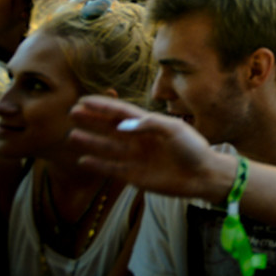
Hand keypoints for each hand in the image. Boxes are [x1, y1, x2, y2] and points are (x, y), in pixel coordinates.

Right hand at [69, 96, 223, 200]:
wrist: (203, 175)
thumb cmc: (192, 148)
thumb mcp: (175, 130)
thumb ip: (150, 124)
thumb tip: (123, 124)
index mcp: (149, 124)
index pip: (121, 112)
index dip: (102, 106)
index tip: (84, 100)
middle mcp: (139, 138)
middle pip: (110, 127)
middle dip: (92, 120)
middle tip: (72, 113)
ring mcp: (136, 156)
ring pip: (108, 147)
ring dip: (91, 141)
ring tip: (72, 136)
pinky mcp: (135, 175)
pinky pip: (112, 168)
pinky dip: (98, 164)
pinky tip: (83, 160)